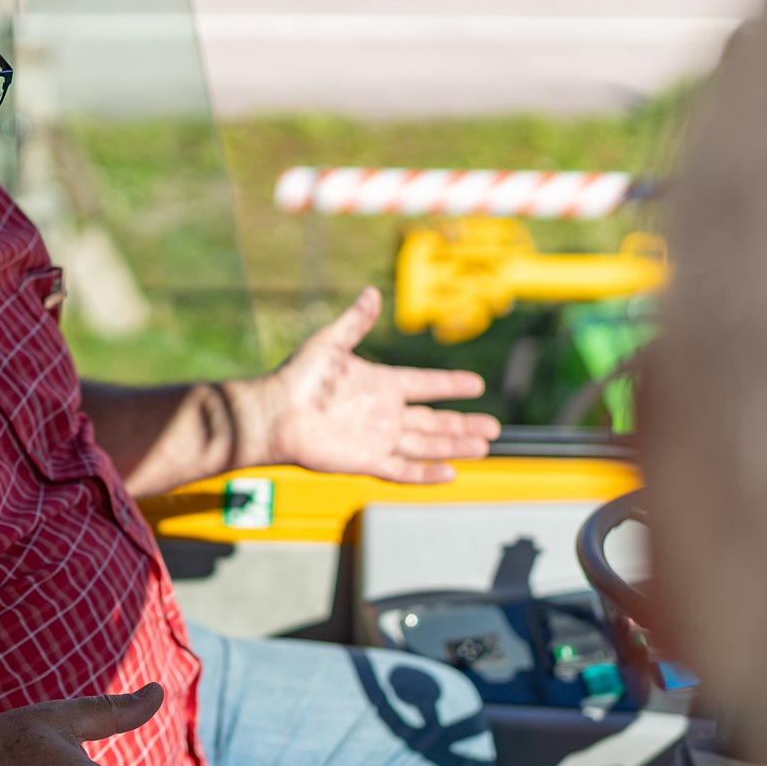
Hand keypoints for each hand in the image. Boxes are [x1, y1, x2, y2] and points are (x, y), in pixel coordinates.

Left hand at [247, 288, 498, 482]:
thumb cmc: (297, 378)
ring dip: (455, 446)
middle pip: (434, 421)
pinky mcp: (367, 460)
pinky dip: (426, 473)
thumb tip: (371, 293)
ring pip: (426, 445)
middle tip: (492, 427)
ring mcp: (377, 438)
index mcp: (380, 384)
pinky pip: (403, 469)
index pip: (425, 384)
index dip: (450, 385)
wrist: (273, 414)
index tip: (475, 385)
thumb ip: (356, 322)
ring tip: (484, 445)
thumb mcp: (330, 343)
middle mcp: (384, 413)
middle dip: (464, 424)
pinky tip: (451, 472)